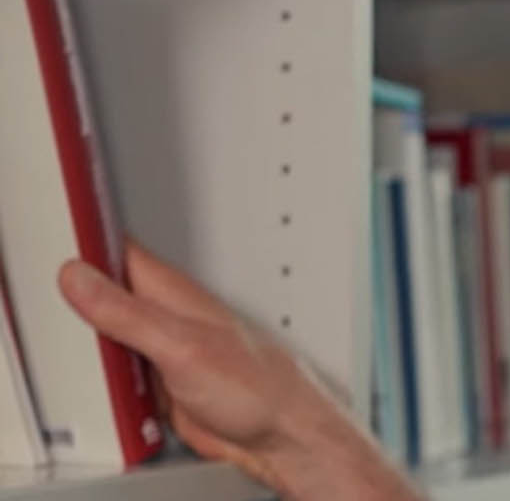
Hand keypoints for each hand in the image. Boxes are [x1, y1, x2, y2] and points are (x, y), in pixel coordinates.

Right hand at [59, 242, 421, 500]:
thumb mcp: (180, 345)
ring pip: (110, 339)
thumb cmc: (258, 386)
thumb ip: (128, 313)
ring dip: (94, 351)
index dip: (87, 245)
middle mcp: (169, 317)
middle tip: (60, 317)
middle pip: (107, 298)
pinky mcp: (160, 384)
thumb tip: (82, 278)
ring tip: (88, 362)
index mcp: (176, 293)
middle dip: (80, 305)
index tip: (57, 247)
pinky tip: (111, 394)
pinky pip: (119, 377)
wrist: (280, 437)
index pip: (121, 253)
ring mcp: (163, 351)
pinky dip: (108, 385)